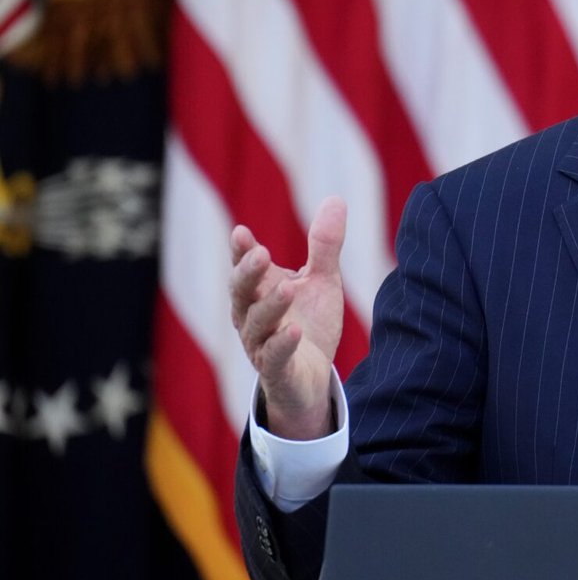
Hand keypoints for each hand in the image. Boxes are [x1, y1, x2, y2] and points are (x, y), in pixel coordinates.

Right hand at [229, 197, 346, 439]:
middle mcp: (251, 317)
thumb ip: (324, 245)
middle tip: (259, 252)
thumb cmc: (308, 324)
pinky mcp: (277, 370)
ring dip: (271, 305)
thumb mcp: (321, 281)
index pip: (244, 268)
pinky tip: (295, 330)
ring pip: (257, 323)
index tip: (241, 233)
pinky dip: (283, 343)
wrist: (311, 380)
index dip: (240, 252)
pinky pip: (274, 357)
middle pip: (241, 292)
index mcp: (258, 292)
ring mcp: (260, 345)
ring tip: (289, 287)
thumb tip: (336, 198)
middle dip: (247, 273)